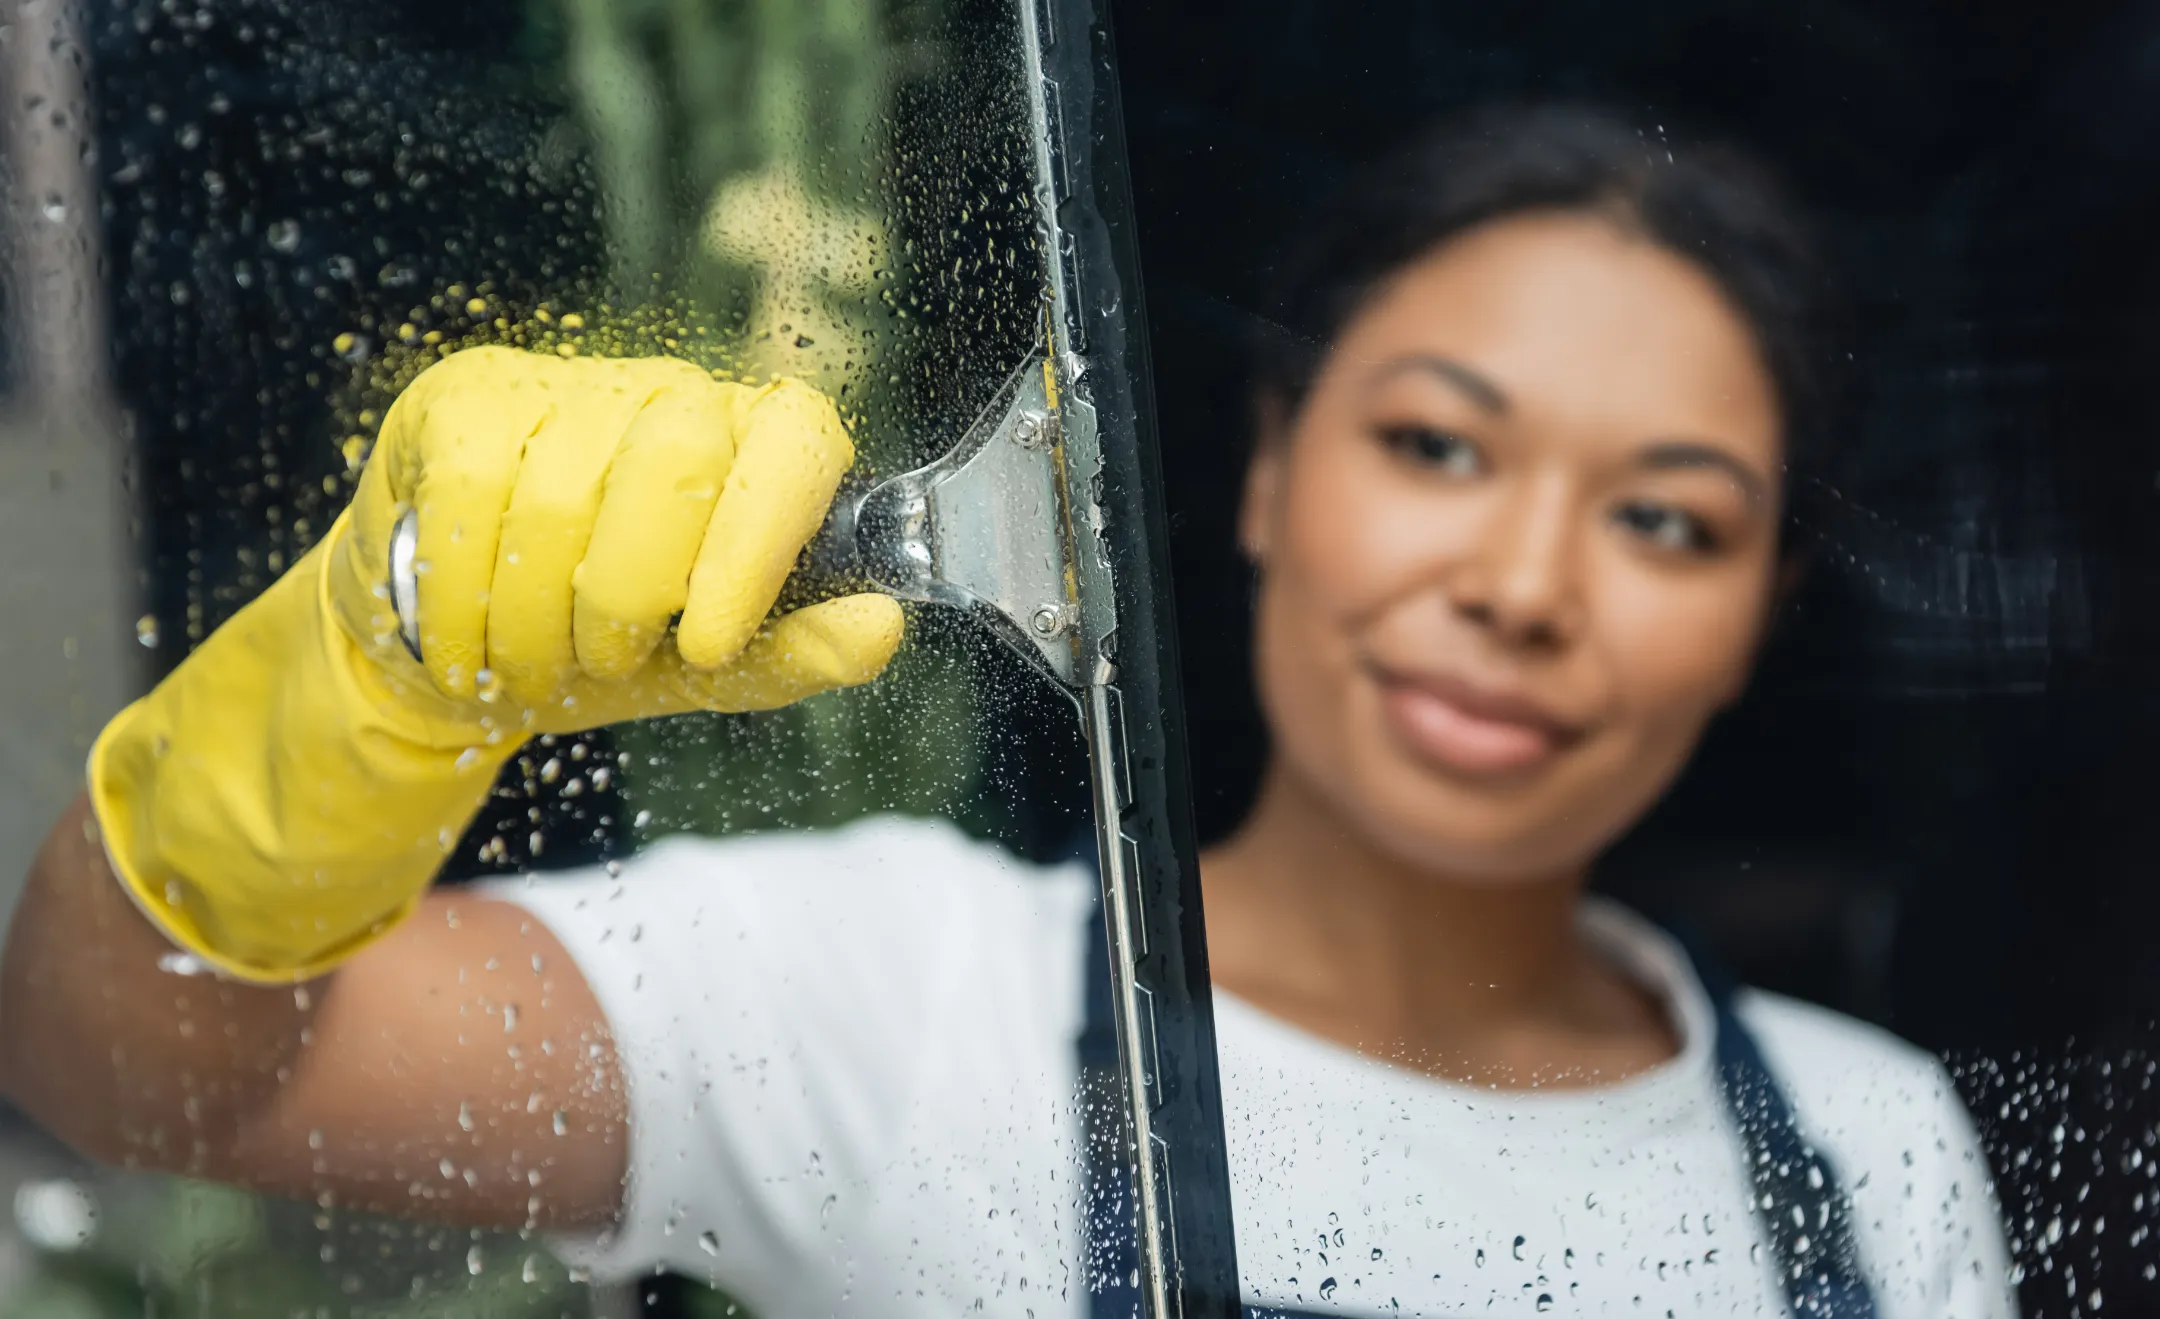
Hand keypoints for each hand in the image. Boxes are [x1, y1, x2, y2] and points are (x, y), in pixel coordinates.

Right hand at [334, 346, 902, 732]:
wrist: (465, 654)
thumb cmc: (605, 648)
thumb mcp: (712, 671)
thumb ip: (798, 652)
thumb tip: (880, 623)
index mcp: (758, 447)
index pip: (797, 442)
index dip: (757, 543)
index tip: (710, 644)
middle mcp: (674, 394)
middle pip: (675, 465)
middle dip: (626, 599)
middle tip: (602, 660)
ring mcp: (566, 386)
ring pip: (558, 497)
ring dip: (535, 622)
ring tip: (532, 660)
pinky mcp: (467, 399)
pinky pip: (469, 494)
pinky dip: (463, 599)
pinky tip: (468, 638)